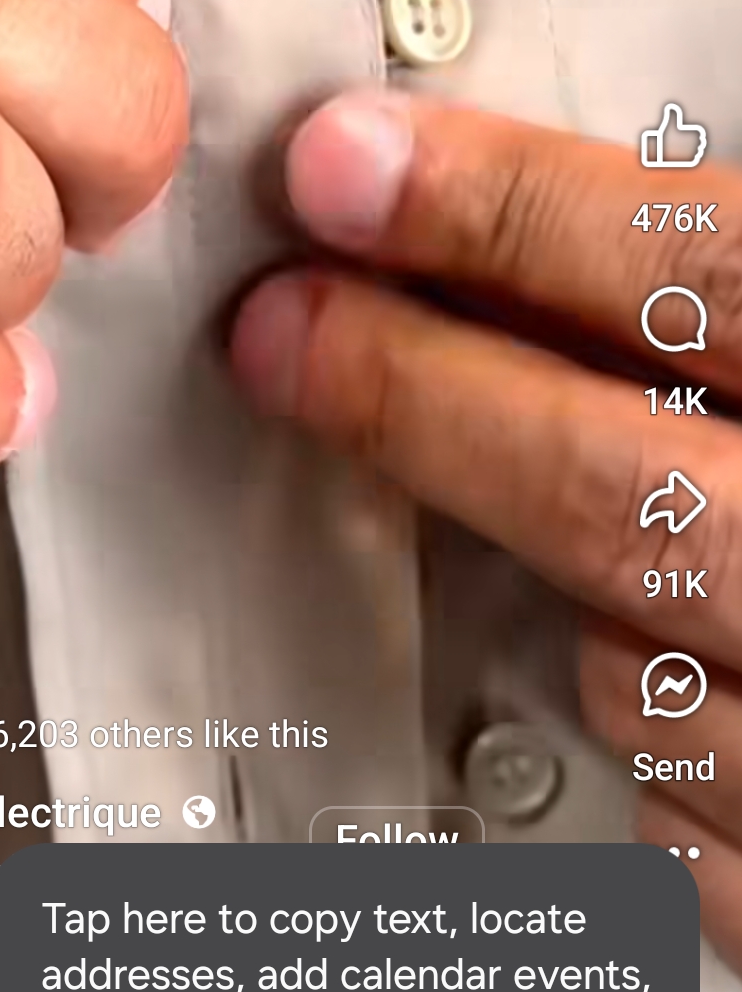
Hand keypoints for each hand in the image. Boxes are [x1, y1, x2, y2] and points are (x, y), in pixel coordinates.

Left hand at [230, 89, 741, 966]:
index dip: (507, 213)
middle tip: (291, 332)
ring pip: (638, 665)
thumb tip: (608, 206)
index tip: (350, 168)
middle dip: (423, 395)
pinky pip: (691, 823)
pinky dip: (644, 728)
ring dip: (547, 571)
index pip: (713, 273)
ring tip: (510, 488)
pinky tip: (652, 655)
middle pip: (627, 486)